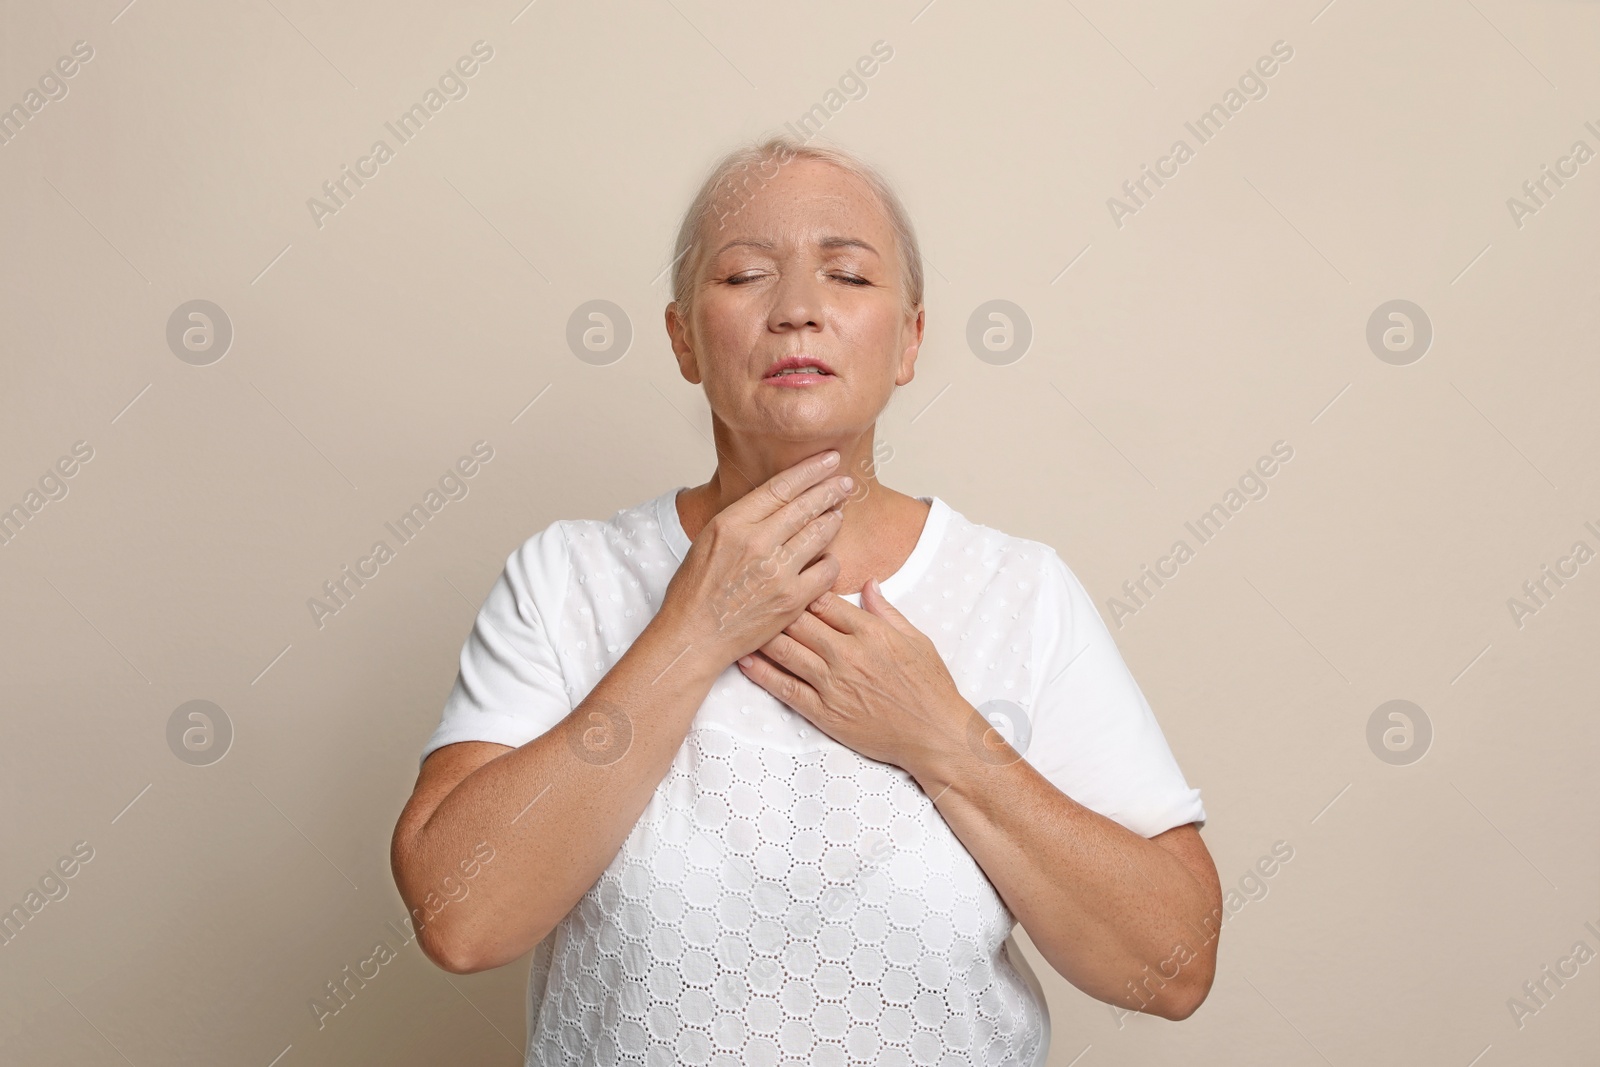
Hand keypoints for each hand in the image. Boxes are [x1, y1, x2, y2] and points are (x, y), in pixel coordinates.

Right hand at [655, 451, 854, 666]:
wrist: (694, 636)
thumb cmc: (696, 592)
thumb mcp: (709, 540)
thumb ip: (743, 519)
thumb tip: (775, 500)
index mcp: (732, 523)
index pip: (781, 486)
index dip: (810, 470)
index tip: (828, 460)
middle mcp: (757, 543)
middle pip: (806, 505)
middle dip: (830, 490)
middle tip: (845, 482)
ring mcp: (777, 572)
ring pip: (820, 534)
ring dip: (833, 520)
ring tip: (838, 514)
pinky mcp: (792, 599)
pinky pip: (827, 570)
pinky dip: (830, 561)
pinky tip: (827, 558)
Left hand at [735, 576, 976, 783]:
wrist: (934, 734)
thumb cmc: (930, 686)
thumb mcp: (916, 639)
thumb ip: (887, 611)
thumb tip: (868, 582)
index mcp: (871, 633)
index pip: (825, 601)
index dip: (802, 589)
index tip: (786, 581)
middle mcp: (848, 655)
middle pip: (799, 622)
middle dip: (775, 607)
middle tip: (752, 595)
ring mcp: (834, 685)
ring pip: (787, 651)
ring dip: (761, 635)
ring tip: (739, 621)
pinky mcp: (825, 712)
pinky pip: (786, 689)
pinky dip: (763, 674)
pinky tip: (745, 660)